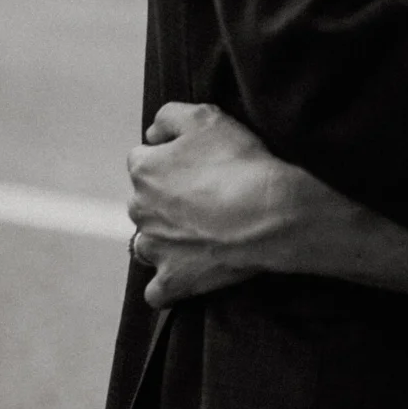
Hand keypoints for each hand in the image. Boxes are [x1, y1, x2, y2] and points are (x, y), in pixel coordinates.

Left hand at [127, 101, 308, 309]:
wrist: (267, 212)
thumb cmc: (238, 162)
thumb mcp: (206, 117)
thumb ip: (170, 117)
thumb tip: (152, 133)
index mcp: (144, 171)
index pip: (142, 160)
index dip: (169, 159)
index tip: (196, 163)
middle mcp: (140, 210)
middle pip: (144, 203)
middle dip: (166, 200)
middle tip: (204, 197)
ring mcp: (155, 249)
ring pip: (146, 244)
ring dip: (164, 240)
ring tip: (199, 234)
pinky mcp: (173, 280)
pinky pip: (157, 291)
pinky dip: (168, 284)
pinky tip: (188, 272)